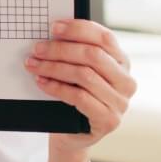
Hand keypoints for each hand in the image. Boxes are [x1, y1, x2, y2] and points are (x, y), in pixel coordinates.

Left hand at [25, 19, 136, 153]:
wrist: (73, 134)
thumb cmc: (74, 97)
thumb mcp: (77, 71)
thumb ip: (74, 54)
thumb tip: (51, 34)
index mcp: (121, 62)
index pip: (104, 37)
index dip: (78, 29)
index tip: (54, 27)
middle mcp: (126, 80)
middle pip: (93, 55)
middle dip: (61, 49)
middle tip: (37, 49)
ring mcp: (120, 102)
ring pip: (84, 75)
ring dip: (54, 68)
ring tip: (34, 65)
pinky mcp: (109, 120)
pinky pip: (79, 97)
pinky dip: (57, 88)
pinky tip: (42, 83)